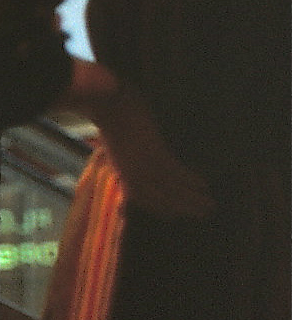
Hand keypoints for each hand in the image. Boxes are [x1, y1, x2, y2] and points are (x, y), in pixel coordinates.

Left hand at [92, 83, 215, 219]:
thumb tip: (138, 178)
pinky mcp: (154, 151)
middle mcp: (134, 174)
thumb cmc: (113, 122)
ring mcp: (144, 164)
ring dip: (193, 197)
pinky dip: (191, 179)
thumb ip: (128, 167)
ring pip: (173, 188)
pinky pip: (176, 171)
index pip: (146, 201)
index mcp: (124, 175)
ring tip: (210, 204)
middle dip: (186, 208)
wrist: (108, 104)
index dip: (164, 210)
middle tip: (207, 213)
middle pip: (163, 198)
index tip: (178, 215)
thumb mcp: (117, 151)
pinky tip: (204, 183)